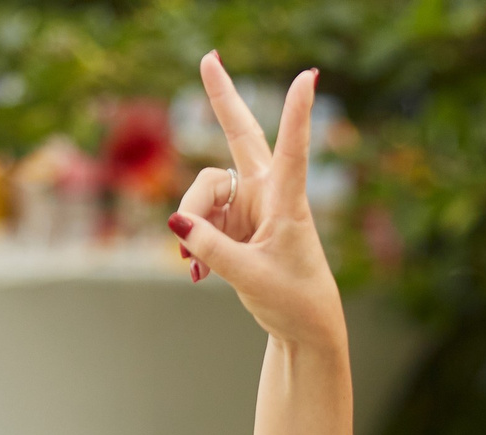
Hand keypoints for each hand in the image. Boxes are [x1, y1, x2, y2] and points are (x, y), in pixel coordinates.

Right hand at [167, 54, 343, 351]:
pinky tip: (197, 268)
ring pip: (202, 191)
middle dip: (222, 98)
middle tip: (208, 58)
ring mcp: (246, 203)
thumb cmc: (292, 298)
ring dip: (192, 221)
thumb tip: (176, 221)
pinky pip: (197, 216)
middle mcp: (267, 193)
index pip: (293, 151)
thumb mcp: (250, 277)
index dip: (297, 114)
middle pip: (241, 134)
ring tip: (196, 263)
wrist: (301, 325)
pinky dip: (192, 239)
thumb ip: (212, 249)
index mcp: (288, 202)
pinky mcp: (231, 220)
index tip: (309, 76)